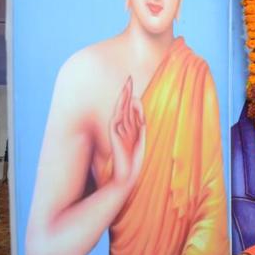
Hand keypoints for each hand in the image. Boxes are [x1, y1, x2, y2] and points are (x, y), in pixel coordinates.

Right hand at [110, 77, 145, 191]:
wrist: (126, 175)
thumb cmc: (133, 161)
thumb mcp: (140, 140)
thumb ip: (140, 128)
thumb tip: (141, 116)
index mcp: (129, 128)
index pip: (130, 109)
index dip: (132, 97)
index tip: (134, 85)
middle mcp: (122, 128)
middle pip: (124, 106)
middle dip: (127, 93)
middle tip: (128, 78)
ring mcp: (117, 131)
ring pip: (120, 111)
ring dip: (123, 98)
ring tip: (126, 86)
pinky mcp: (114, 136)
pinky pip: (117, 120)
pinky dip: (120, 112)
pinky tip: (122, 103)